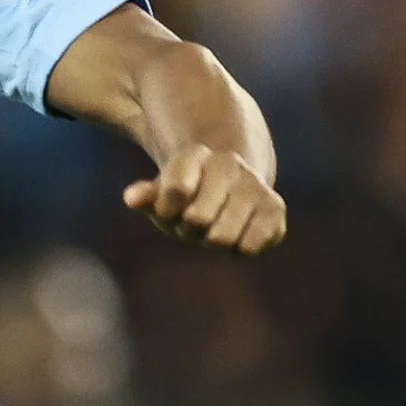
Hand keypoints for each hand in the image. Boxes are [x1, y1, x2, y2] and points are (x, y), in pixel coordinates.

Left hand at [124, 141, 283, 253]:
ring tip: (216, 227)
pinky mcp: (275, 207)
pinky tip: (239, 234)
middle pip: (197, 219)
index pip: (176, 190)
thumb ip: (147, 197)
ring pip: (223, 237)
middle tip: (194, 222)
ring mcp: (254, 184)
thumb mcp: (163, 197)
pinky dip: (239, 249)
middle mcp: (228, 164)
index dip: (167, 211)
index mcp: (195, 155)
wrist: (232, 187)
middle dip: (190, 230)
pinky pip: (250, 246)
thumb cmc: (189, 197)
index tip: (170, 210)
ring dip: (214, 242)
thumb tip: (131, 198)